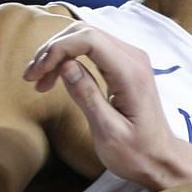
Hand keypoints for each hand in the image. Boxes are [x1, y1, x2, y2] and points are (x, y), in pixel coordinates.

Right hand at [20, 22, 191, 188]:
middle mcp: (134, 58)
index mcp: (131, 73)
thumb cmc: (136, 152)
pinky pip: (92, 49)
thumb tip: (65, 66)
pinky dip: (69, 57)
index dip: (57, 50)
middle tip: (31, 77)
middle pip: (85, 32)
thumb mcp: (108, 131)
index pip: (89, 39)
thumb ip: (87, 96)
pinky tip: (55, 77)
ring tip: (38, 80)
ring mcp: (131, 59)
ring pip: (86, 37)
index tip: (36, 74)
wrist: (159, 159)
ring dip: (58, 53)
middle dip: (53, 50)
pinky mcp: (125, 65)